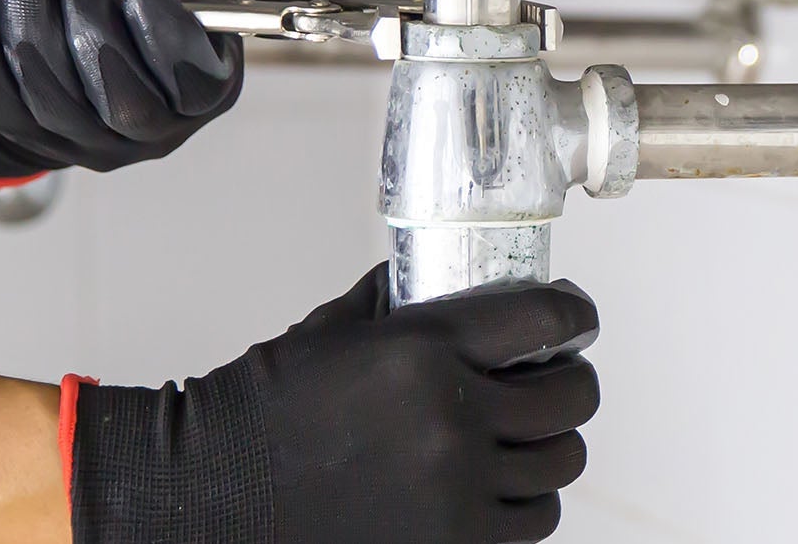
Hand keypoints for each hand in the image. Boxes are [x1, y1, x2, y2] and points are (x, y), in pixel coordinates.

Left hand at [0, 0, 248, 183]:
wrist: (86, 42)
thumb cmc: (140, 10)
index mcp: (202, 91)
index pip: (195, 85)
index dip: (169, 42)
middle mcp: (149, 131)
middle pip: (122, 105)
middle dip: (94, 32)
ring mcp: (86, 143)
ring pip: (54, 105)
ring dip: (31, 35)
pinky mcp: (30, 138)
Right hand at [64, 264, 601, 543]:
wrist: (223, 490)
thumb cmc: (269, 408)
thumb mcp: (336, 329)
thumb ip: (403, 301)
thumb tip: (458, 278)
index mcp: (424, 352)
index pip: (547, 320)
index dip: (574, 316)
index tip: (574, 319)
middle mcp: (452, 421)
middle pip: (571, 398)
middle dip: (570, 382)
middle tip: (556, 378)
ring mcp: (457, 491)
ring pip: (561, 465)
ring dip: (549, 447)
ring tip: (524, 438)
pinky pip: (534, 521)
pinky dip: (525, 502)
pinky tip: (498, 484)